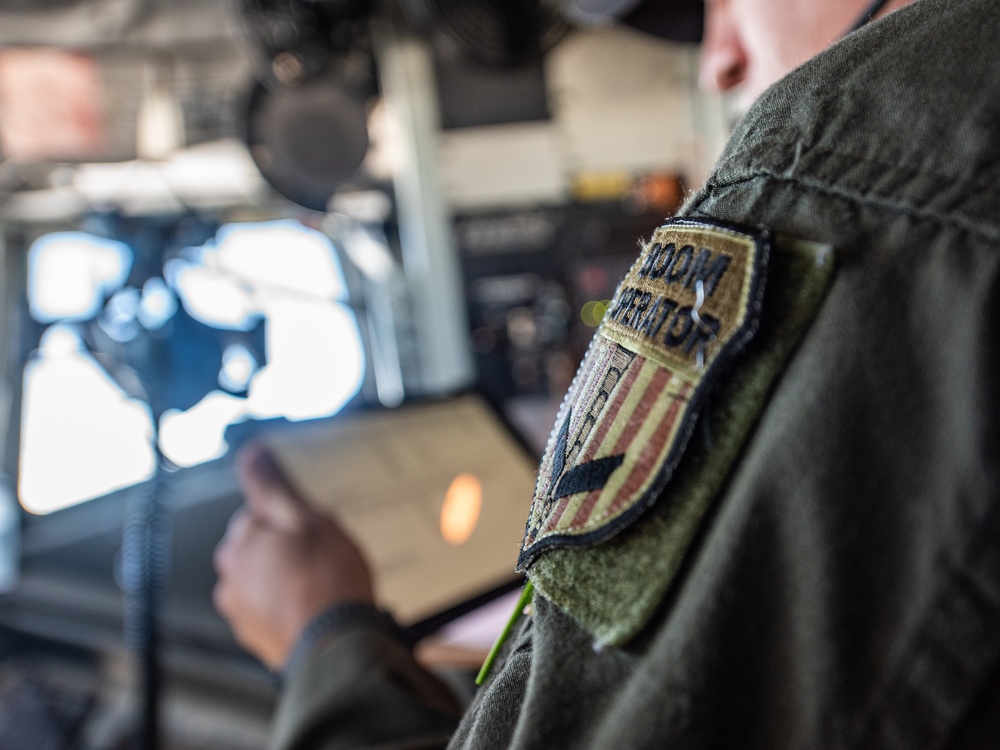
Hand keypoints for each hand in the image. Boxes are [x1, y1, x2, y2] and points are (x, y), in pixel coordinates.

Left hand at [213, 443, 373, 669]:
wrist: (336, 646)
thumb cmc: (326, 583)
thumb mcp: (307, 518)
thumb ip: (273, 485)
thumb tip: (252, 454)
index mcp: (239, 542)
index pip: (260, 515)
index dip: (292, 521)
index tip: (312, 532)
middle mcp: (230, 576)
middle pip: (261, 547)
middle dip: (288, 549)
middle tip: (321, 558)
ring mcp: (240, 610)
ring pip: (266, 578)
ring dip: (287, 579)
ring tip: (321, 586)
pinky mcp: (255, 636)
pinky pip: (270, 609)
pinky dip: (288, 606)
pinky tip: (314, 608)